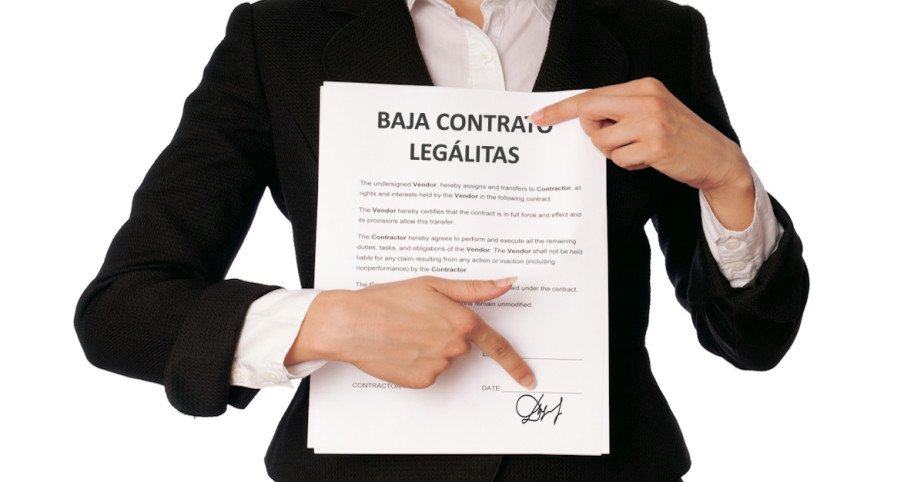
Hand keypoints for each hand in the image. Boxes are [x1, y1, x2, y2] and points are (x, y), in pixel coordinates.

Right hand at [285, 276, 535, 388]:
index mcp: (462, 321)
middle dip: (447, 334)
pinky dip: (418, 361)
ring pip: (445, 358)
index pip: (497, 345)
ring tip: (404, 331)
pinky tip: (400, 347)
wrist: (352, 323)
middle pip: (463, 345)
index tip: (528, 377)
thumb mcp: (434, 284)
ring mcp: (438, 366)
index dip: (515, 363)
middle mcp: (454, 347)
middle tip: (419, 320)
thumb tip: (508, 282)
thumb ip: (475, 288)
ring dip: (431, 347)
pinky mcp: (421, 380)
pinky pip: (429, 372)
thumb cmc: (389, 298)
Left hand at [530, 77, 755, 229]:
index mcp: (643, 86)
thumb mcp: (652, 111)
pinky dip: (629, 164)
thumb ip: (621, 109)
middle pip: (589, 111)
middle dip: (589, 130)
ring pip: (601, 140)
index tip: (539, 117)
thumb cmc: (678, 136)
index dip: (562, 108)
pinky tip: (648, 160)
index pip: (591, 94)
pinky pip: (619, 159)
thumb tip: (581, 117)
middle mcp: (646, 98)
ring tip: (638, 150)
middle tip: (609, 139)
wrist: (716, 157)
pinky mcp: (655, 146)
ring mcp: (651, 122)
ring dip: (614, 152)